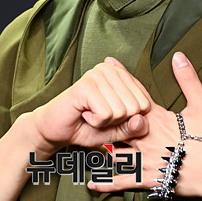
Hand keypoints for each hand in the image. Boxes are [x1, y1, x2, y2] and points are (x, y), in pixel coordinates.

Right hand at [27, 57, 151, 156]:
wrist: (56, 130)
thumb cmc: (85, 127)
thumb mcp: (116, 130)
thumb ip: (132, 126)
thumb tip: (142, 119)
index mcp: (120, 75)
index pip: (145, 103)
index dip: (128, 119)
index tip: (109, 115)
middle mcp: (109, 70)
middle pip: (135, 107)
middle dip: (117, 121)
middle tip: (98, 115)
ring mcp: (97, 75)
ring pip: (121, 111)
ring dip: (105, 122)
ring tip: (90, 113)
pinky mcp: (86, 85)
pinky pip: (106, 114)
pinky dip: (96, 122)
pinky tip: (84, 113)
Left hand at [90, 52, 201, 200]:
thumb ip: (188, 79)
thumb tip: (178, 56)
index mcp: (156, 118)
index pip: (134, 94)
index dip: (121, 79)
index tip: (108, 65)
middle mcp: (144, 137)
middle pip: (117, 121)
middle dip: (101, 112)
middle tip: (84, 102)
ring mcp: (143, 158)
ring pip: (114, 150)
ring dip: (99, 144)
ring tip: (83, 137)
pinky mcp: (146, 178)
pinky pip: (121, 182)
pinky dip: (106, 183)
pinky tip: (92, 183)